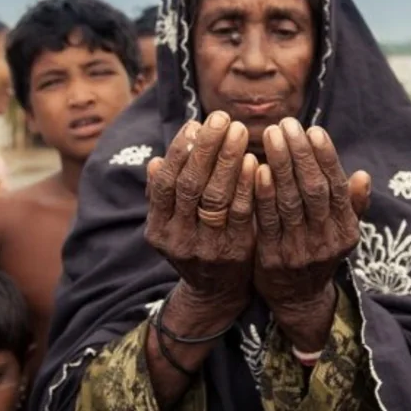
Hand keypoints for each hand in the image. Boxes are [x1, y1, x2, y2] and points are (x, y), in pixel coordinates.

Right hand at [145, 111, 257, 313]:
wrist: (215, 293)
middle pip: (191, 185)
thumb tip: (155, 161)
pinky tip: (255, 162)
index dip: (180, 151)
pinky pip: (242, 213)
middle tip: (222, 117)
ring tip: (240, 131)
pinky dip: (248, 186)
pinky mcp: (235, 252)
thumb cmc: (194, 243)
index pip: (166, 182)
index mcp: (158, 227)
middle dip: (207, 148)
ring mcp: (206, 247)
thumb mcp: (171, 224)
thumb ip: (165, 196)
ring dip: (229, 160)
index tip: (195, 124)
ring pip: (217, 197)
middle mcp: (178, 238)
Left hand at [253, 118, 369, 349]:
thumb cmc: (318, 251)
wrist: (297, 299)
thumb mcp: (341, 232)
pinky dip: (263, 194)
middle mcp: (326, 241)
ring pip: (290, 201)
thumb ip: (350, 205)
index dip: (326, 158)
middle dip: (299, 154)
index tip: (314, 130)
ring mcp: (299, 251)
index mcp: (346, 230)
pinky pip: (267, 221)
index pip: (336, 187)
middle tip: (286, 124)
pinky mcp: (272, 258)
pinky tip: (257, 169)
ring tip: (270, 135)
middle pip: (313, 190)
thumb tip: (363, 175)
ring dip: (280, 165)